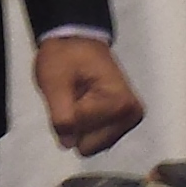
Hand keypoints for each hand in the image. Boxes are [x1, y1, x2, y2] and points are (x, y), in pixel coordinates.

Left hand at [34, 36, 144, 155]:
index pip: (79, 132)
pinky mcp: (123, 123)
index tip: (70, 91)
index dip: (66, 114)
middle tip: (74, 95)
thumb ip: (61, 116)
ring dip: (79, 124)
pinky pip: (95, 140)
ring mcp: (129, 120)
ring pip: (91, 145)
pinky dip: (86, 125)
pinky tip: (87, 103)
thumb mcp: (54, 82)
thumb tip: (68, 143)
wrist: (78, 41)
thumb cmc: (67, 55)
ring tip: (81, 97)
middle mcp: (131, 114)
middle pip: (88, 145)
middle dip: (75, 123)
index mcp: (119, 102)